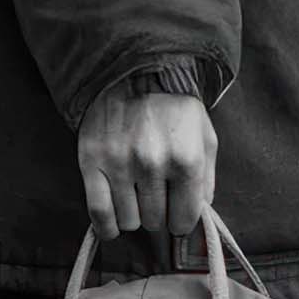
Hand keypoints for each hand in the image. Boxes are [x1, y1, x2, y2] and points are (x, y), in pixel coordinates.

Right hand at [77, 87, 217, 241]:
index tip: (175, 211)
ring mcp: (119, 163)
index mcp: (186, 158)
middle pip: (155, 222)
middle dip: (157, 213)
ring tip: (134, 194)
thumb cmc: (173, 109)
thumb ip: (206, 179)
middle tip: (153, 193)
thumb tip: (200, 215)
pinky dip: (107, 226)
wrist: (133, 72)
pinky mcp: (92, 161)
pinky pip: (99, 213)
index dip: (181, 219)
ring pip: (128, 221)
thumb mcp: (204, 136)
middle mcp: (152, 162)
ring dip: (132, 214)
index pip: (183, 220)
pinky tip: (114, 223)